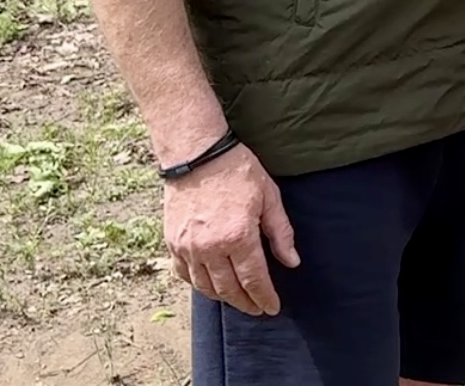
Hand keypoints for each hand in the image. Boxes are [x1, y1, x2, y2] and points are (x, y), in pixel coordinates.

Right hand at [164, 143, 299, 315]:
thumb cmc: (237, 171)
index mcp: (238, 237)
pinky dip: (197, 284)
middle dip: (245, 303)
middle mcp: (210, 247)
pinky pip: (183, 273)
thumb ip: (281, 232)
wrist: (196, 154)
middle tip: (257, 309)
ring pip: (205, 286)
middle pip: (229, 289)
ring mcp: (188, 247)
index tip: (272, 308)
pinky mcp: (172, 242)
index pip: (254, 279)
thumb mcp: (269, 196)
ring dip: (223, 297)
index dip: (265, 297)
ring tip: (237, 300)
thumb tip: (292, 261)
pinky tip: (209, 286)